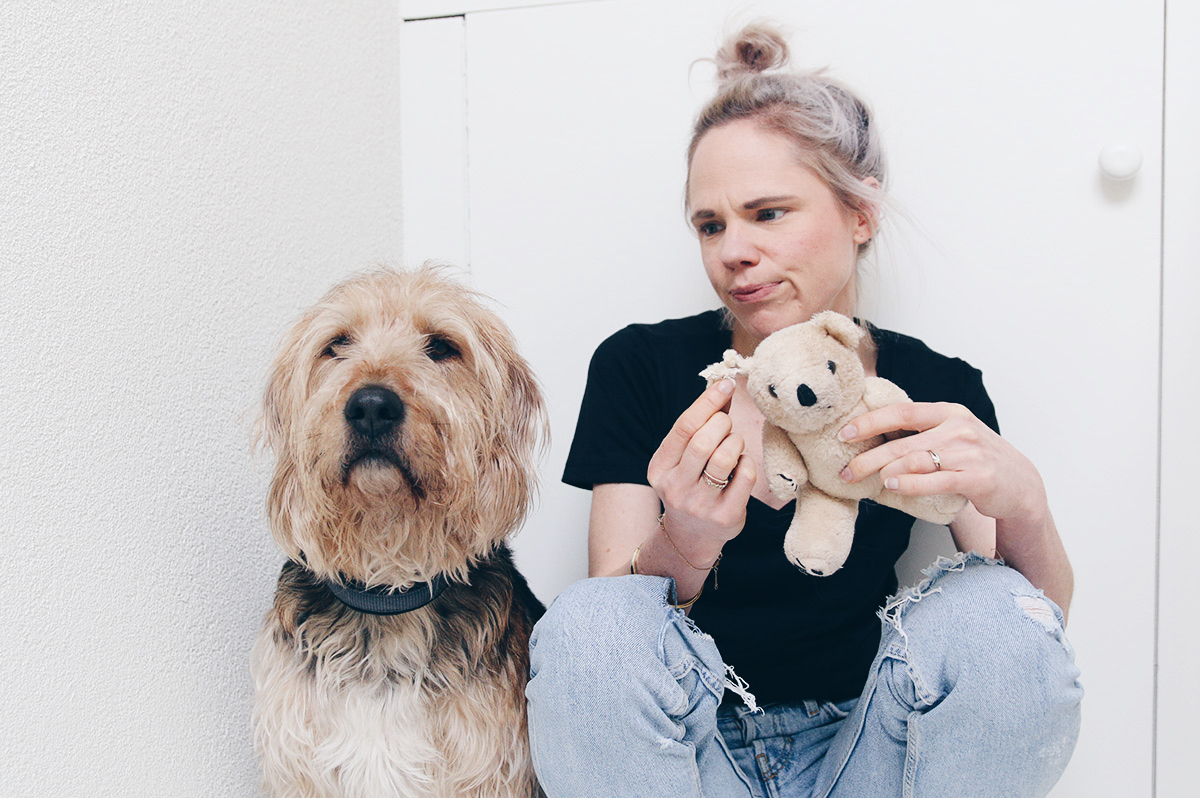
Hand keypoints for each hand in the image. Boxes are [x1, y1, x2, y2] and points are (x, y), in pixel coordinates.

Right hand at [647, 380, 756, 543]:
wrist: (691, 535)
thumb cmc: (691, 484)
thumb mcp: (683, 458)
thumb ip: (699, 425)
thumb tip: (720, 386)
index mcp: (660, 468)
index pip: (684, 427)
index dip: (707, 401)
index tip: (725, 385)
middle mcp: (676, 488)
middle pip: (703, 441)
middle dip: (722, 424)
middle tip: (727, 425)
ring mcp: (700, 505)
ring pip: (725, 458)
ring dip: (735, 442)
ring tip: (733, 445)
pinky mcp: (725, 517)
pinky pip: (745, 476)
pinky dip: (747, 463)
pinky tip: (741, 466)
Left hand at [838, 402, 1046, 524]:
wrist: (1021, 483)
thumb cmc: (975, 459)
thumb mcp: (952, 434)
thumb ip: (921, 431)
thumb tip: (873, 434)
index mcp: (949, 412)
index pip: (902, 411)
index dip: (870, 421)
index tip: (844, 433)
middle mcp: (959, 428)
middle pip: (902, 442)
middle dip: (868, 457)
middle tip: (845, 471)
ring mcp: (969, 453)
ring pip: (915, 461)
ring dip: (884, 470)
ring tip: (864, 479)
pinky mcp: (977, 478)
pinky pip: (935, 481)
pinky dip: (909, 484)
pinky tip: (892, 486)